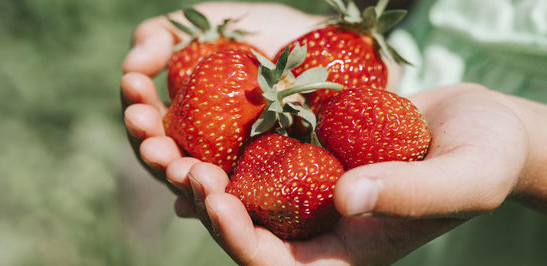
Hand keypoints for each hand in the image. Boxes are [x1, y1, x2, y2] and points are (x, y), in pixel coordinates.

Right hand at [121, 1, 323, 194]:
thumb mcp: (206, 25)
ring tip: (179, 167)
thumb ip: (159, 36)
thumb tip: (131, 67)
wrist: (328, 51)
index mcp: (179, 120)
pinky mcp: (263, 196)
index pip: (146, 125)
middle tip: (150, 136)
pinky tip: (210, 200)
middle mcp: (199, 152)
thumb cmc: (263, 37)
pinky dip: (217, 210)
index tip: (134, 83)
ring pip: (193, 190)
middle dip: (150, 148)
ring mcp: (230, 175)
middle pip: (162, 162)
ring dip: (178, 178)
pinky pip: (236, 214)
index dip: (136, 107)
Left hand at [180, 83, 546, 264]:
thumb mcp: (463, 180)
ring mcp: (305, 193)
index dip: (241, 241)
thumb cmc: (484, 160)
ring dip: (202, 175)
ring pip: (239, 195)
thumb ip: (410, 194)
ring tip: (174, 144)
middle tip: (183, 168)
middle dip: (208, 206)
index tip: (217, 200)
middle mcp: (315, 231)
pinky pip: (252, 158)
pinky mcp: (300, 157)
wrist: (478, 127)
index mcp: (343, 257)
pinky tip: (195, 120)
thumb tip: (347, 198)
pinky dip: (223, 144)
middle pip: (245, 233)